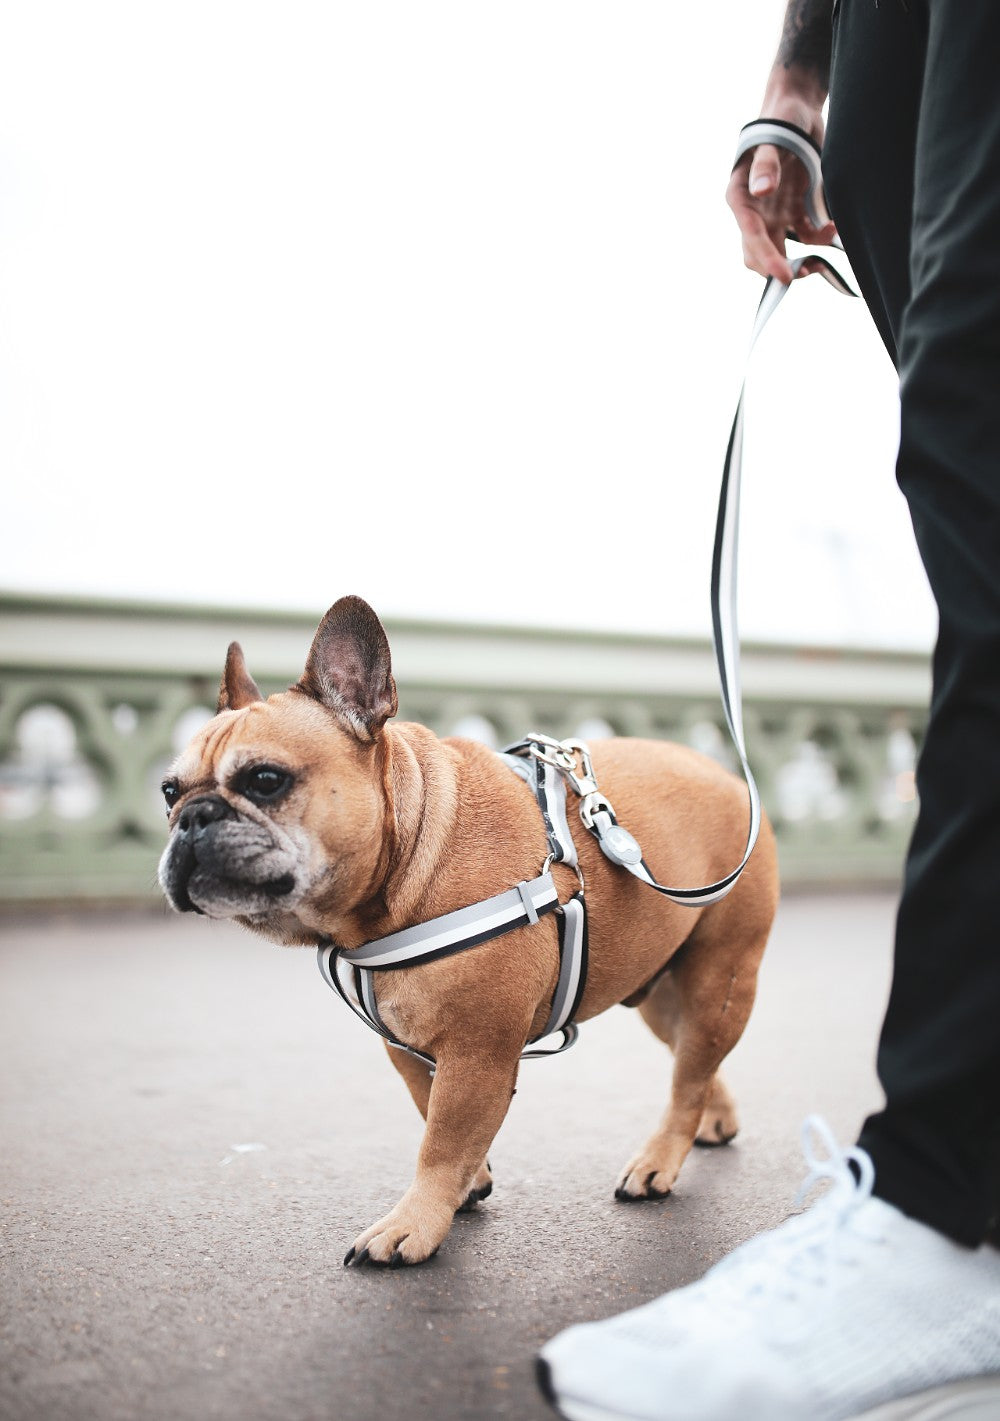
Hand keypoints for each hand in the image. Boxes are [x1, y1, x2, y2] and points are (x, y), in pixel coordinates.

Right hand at [726, 99, 837, 284]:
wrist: (801, 108)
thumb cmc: (782, 117)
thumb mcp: (773, 137)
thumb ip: (765, 164)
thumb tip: (760, 192)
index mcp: (741, 197)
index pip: (751, 237)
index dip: (767, 259)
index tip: (786, 276)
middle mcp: (755, 210)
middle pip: (760, 253)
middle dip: (780, 268)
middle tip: (807, 272)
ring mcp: (775, 213)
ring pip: (782, 251)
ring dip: (801, 260)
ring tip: (822, 261)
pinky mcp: (795, 210)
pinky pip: (805, 235)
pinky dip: (820, 239)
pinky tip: (834, 229)